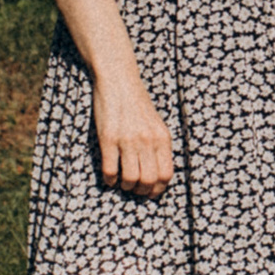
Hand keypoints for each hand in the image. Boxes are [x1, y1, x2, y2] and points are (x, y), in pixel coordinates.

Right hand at [95, 70, 173, 195]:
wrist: (119, 81)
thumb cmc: (137, 104)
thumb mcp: (156, 124)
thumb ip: (158, 147)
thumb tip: (157, 176)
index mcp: (162, 137)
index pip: (166, 174)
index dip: (158, 189)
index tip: (150, 193)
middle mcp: (147, 140)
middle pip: (149, 181)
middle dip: (141, 191)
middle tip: (135, 188)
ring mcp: (128, 140)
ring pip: (130, 179)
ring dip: (126, 186)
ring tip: (123, 182)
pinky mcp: (109, 139)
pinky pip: (110, 170)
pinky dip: (110, 179)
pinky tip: (110, 176)